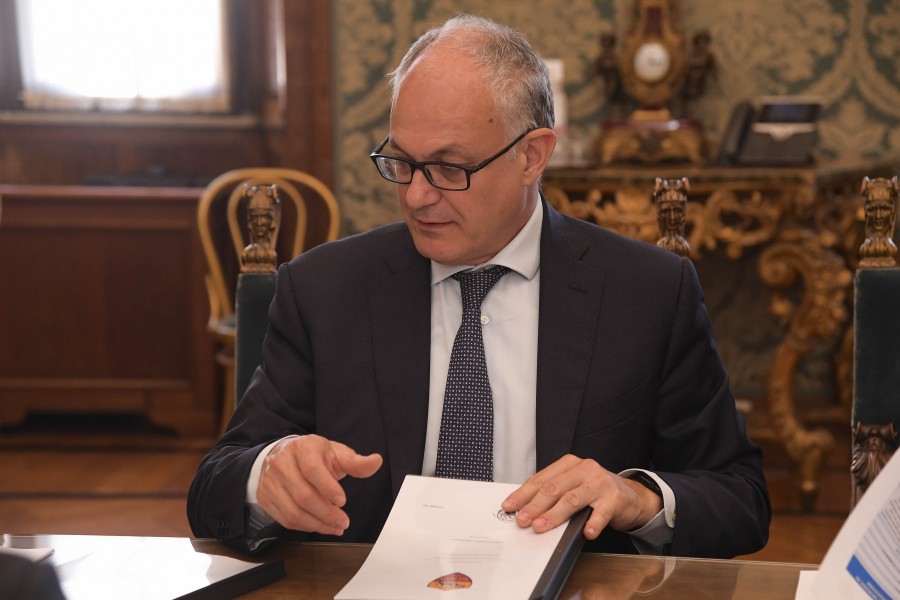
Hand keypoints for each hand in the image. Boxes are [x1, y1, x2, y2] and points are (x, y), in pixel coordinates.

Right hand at [256, 434, 381, 535]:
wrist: (283, 455)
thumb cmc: (314, 456)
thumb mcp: (336, 453)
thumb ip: (356, 462)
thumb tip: (377, 461)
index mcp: (303, 447)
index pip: (312, 469)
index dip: (328, 488)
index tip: (343, 501)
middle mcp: (281, 463)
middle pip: (303, 495)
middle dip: (327, 513)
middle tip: (344, 522)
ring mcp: (270, 482)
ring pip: (293, 511)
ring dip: (317, 524)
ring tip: (335, 527)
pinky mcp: (265, 497)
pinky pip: (285, 519)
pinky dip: (305, 527)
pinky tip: (320, 526)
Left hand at [501, 455, 661, 539]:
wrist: (631, 496)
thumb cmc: (596, 491)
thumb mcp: (573, 486)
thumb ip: (554, 493)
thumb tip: (525, 510)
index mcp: (569, 464)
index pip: (541, 479)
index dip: (523, 494)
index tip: (509, 507)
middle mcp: (584, 469)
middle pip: (554, 488)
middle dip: (535, 505)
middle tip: (522, 520)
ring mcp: (600, 483)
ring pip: (572, 499)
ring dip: (554, 515)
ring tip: (541, 527)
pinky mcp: (615, 498)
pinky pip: (602, 512)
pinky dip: (593, 523)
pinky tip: (587, 533)